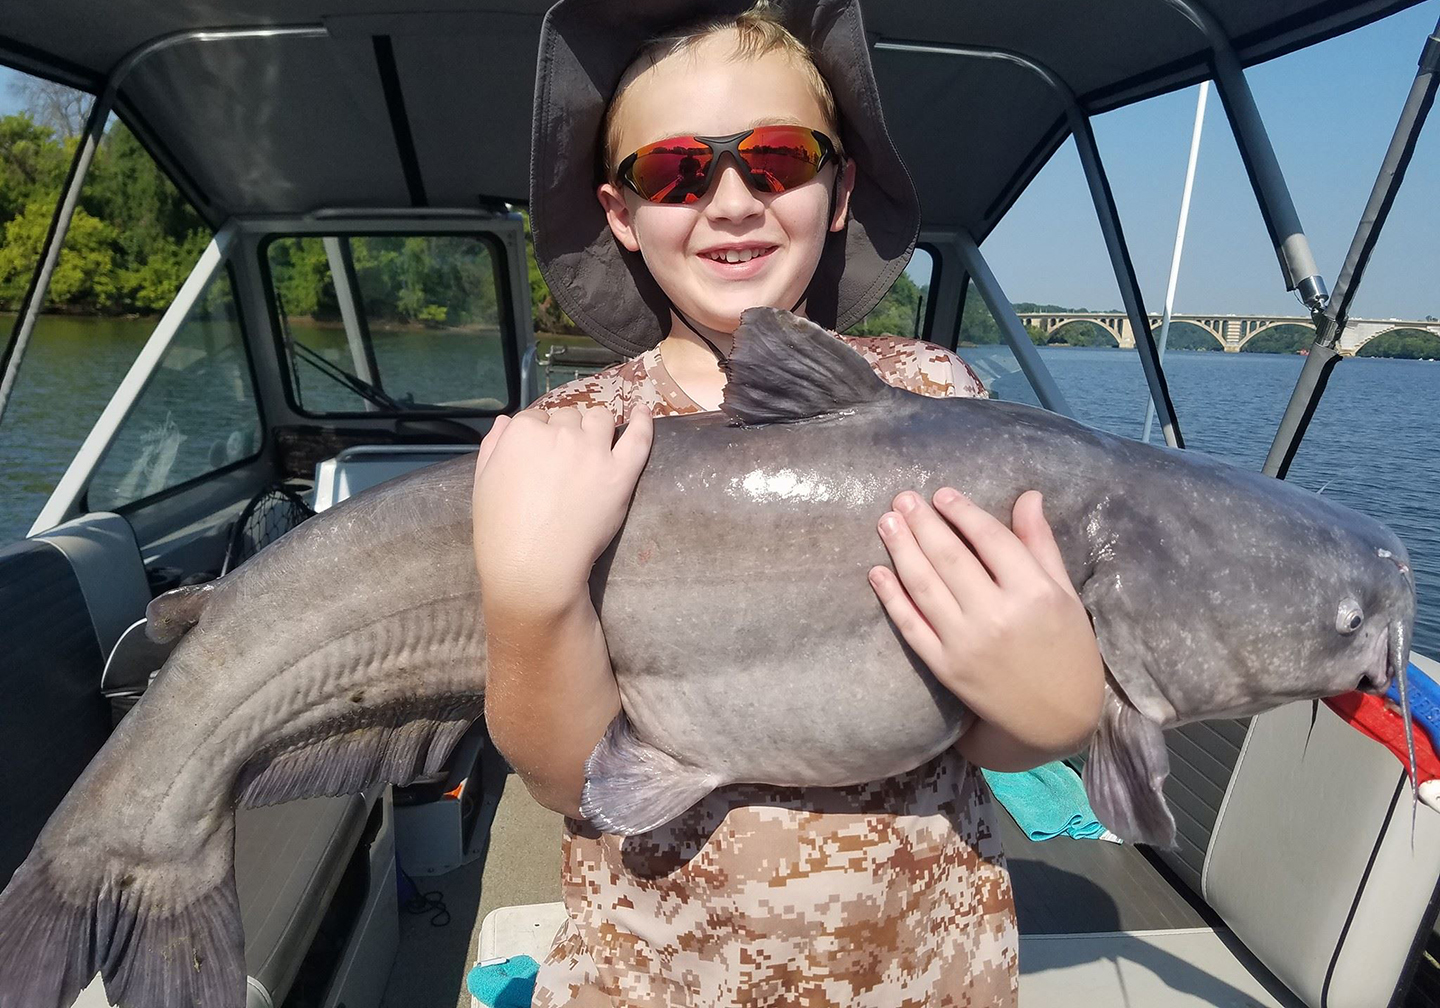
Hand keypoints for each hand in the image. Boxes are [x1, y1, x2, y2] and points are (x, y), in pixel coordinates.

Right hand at [473, 404, 653, 612]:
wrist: (533, 567)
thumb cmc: (501, 531)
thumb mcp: (483, 481)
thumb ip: (493, 445)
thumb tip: (505, 422)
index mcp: (524, 432)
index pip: (536, 418)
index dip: (539, 436)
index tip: (540, 457)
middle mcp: (561, 433)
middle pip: (569, 417)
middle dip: (566, 433)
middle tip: (563, 463)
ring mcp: (593, 451)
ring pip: (600, 419)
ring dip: (595, 428)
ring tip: (593, 447)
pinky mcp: (620, 473)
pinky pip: (639, 436)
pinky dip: (644, 420)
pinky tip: (643, 411)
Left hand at [868, 488, 1103, 758]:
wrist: (1057, 721)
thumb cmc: (1068, 650)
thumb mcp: (1065, 594)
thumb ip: (1041, 545)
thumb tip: (1028, 496)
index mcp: (1034, 593)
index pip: (991, 540)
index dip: (963, 513)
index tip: (942, 494)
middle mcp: (997, 616)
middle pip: (950, 558)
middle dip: (923, 524)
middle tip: (902, 498)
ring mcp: (966, 644)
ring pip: (925, 587)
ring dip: (901, 551)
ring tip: (886, 522)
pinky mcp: (945, 668)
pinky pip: (911, 626)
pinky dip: (891, 598)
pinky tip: (877, 572)